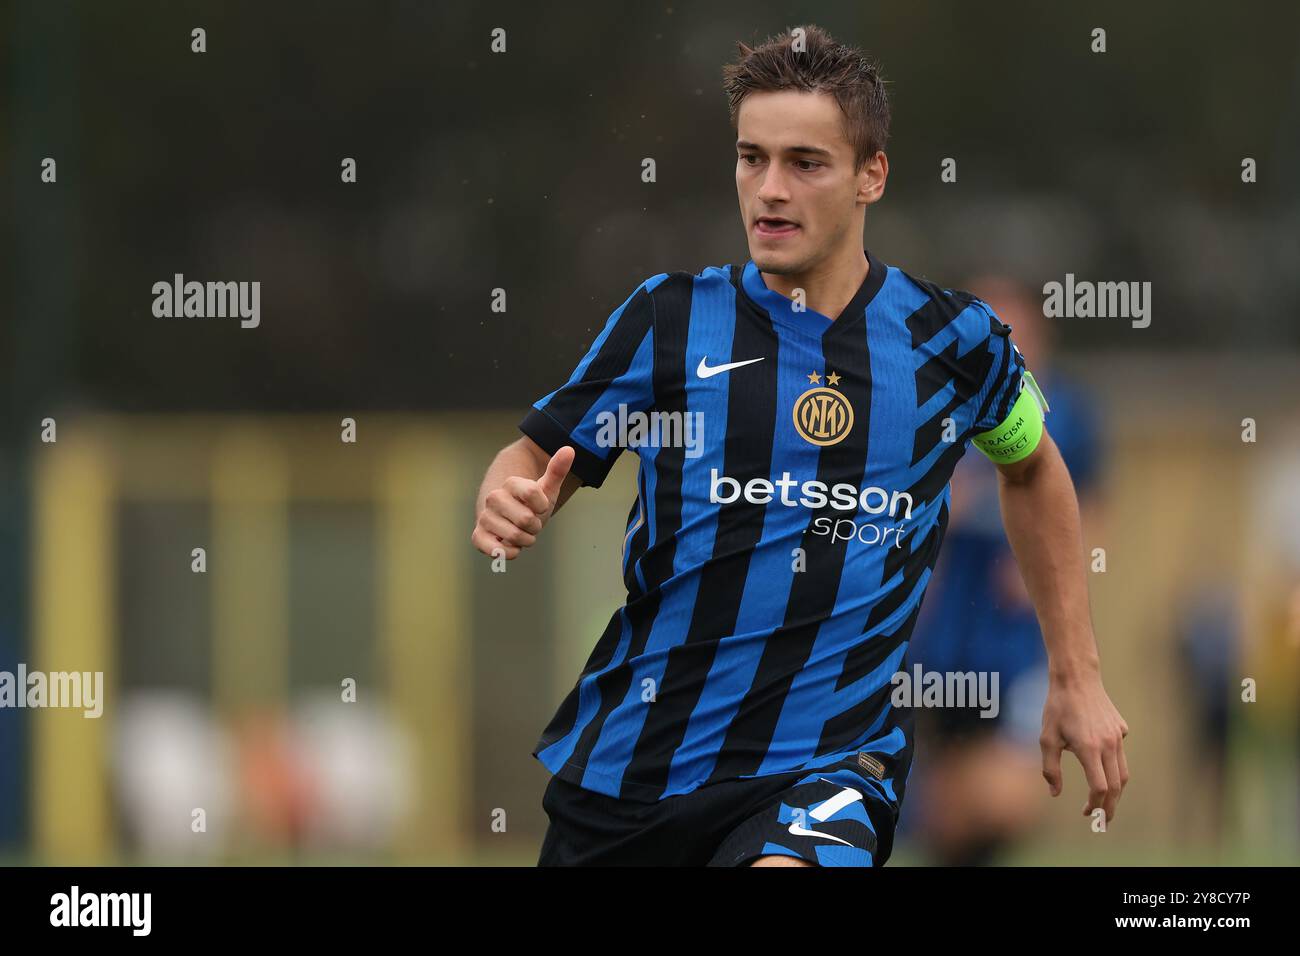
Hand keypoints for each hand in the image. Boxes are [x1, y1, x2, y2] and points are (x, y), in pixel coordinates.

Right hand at [471, 446, 573, 559]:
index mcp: (510, 483)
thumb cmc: (531, 505)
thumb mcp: (546, 489)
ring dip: (525, 540)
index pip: (532, 493)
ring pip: (516, 536)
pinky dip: (510, 552)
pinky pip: (497, 551)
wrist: (511, 519)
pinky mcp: (478, 537)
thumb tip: (569, 449)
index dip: (542, 505)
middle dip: (535, 526)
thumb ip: (557, 470)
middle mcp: (493, 498)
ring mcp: (485, 517)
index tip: (539, 506)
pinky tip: (510, 546)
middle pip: (526, 519)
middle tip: (530, 523)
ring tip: (521, 532)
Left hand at [1039, 667, 1129, 822]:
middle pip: (1116, 786)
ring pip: (1124, 773)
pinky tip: (1103, 768)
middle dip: (1110, 807)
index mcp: (1089, 748)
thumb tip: (1055, 793)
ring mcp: (1118, 737)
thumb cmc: (1057, 708)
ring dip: (1116, 792)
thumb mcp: (1046, 738)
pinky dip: (1115, 768)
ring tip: (1106, 803)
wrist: (1076, 677)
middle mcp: (1108, 745)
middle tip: (1102, 820)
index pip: (1099, 787)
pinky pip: (1121, 754)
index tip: (1086, 813)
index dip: (1095, 804)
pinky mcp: (1122, 729)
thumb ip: (1050, 768)